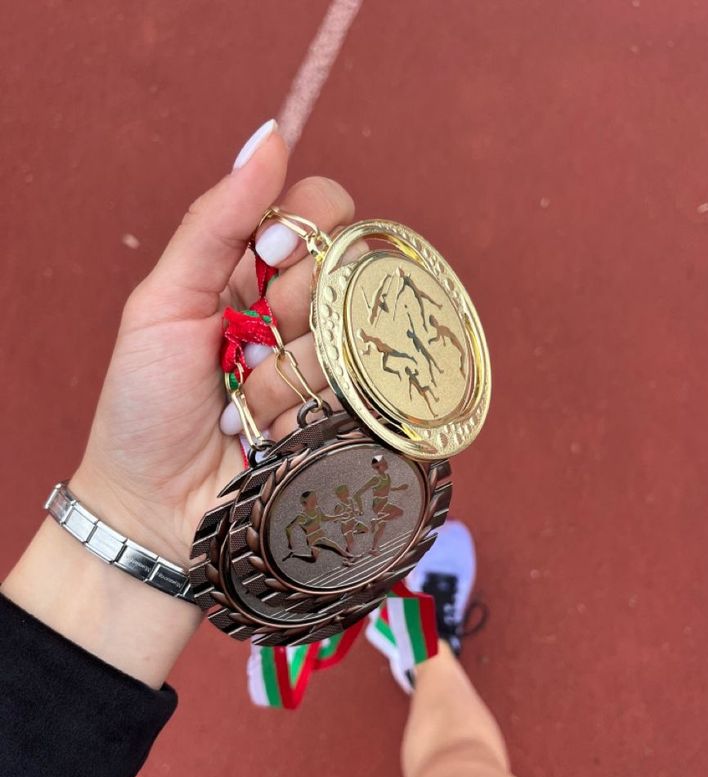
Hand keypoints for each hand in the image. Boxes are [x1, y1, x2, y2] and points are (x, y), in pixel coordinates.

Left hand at [3, 119, 354, 685]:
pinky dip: (311, 414)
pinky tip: (274, 439)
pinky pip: (365, 393)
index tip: (268, 260)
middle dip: (297, 307)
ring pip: (357, 334)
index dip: (308, 227)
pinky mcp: (352, 422)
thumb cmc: (144, 408)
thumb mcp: (163, 304)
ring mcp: (331, 371)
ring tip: (246, 409)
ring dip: (291, 376)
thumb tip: (271, 135)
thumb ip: (217, 223)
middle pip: (351, 266)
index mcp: (255, 274)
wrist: (153, 512)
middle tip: (249, 345)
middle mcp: (302, 316)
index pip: (320, 211)